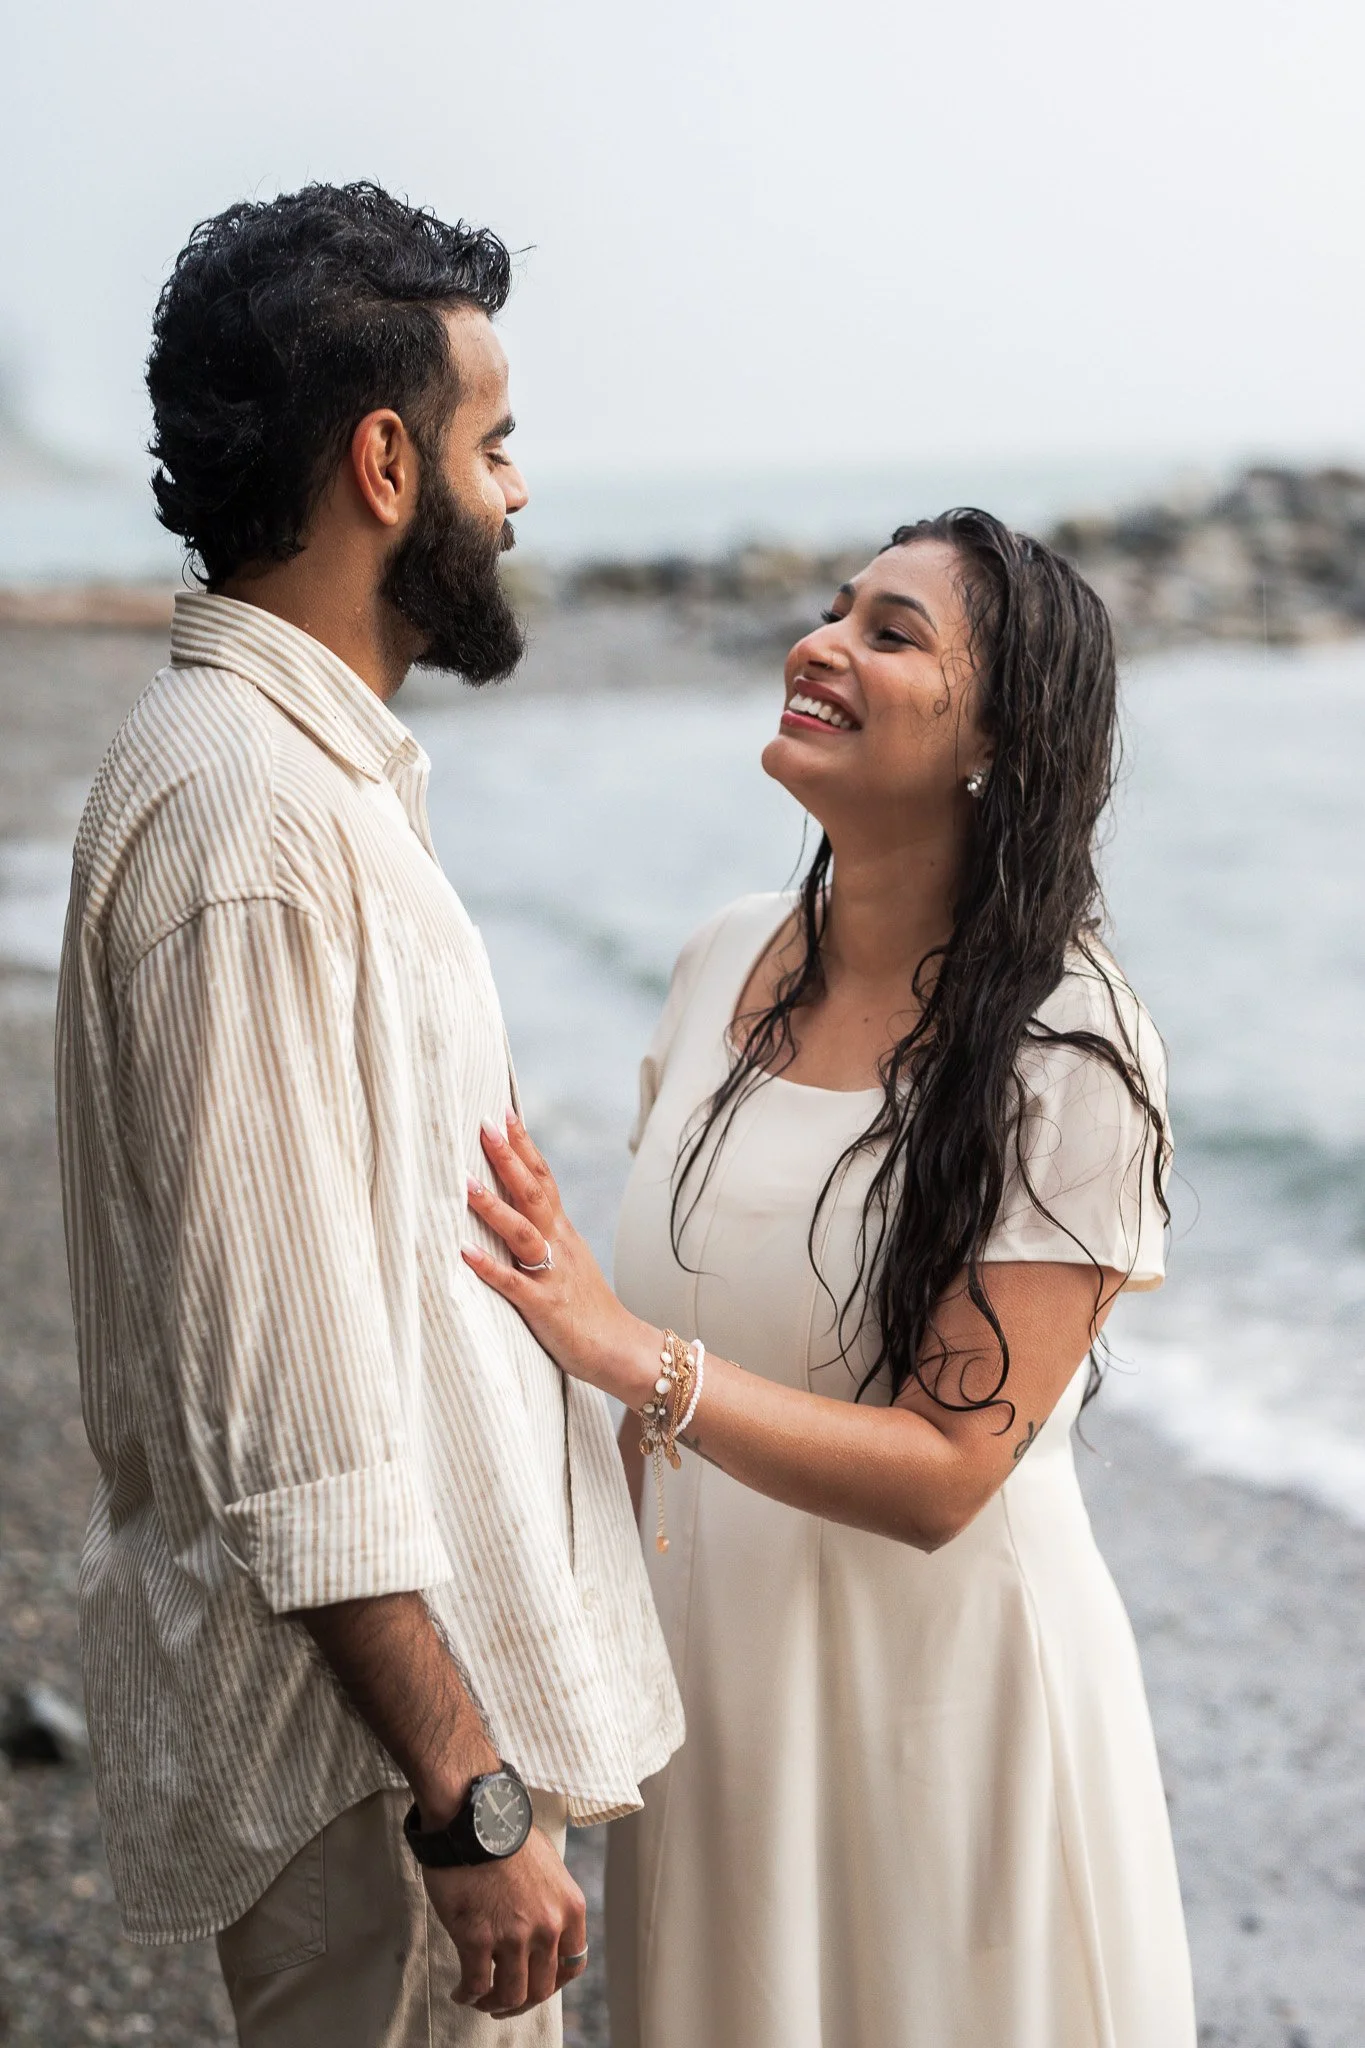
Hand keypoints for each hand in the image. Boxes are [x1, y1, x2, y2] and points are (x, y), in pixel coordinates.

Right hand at [424, 1823, 587, 2015]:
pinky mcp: (477, 1938)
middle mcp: (548, 1926)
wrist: (474, 1816)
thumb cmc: (506, 1833)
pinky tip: (460, 1992)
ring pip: (511, 1995)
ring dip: (495, 2004)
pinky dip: (467, 1996)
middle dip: (522, 2000)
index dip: (554, 1981)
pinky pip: (476, 1986)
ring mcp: (514, 1935)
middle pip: (542, 1988)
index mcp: (569, 1907)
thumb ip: (551, 1899)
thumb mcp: (548, 1863)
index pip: (573, 1964)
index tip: (536, 1983)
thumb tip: (543, 1922)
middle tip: (503, 2000)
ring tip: (480, 1999)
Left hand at [463, 1115, 657, 1406]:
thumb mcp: (567, 1260)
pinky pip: (514, 1283)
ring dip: (493, 1207)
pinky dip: (489, 1267)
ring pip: (523, 1231)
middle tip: (484, 1126)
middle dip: (508, 1159)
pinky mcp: (545, 1306)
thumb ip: (542, 1235)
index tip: (504, 1113)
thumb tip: (513, 1209)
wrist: (621, 1348)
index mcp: (563, 1233)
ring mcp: (552, 1274)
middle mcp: (559, 1245)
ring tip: (465, 1183)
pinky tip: (464, 1253)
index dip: (524, 1146)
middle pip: (533, 1192)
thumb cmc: (587, 1308)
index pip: (543, 1179)